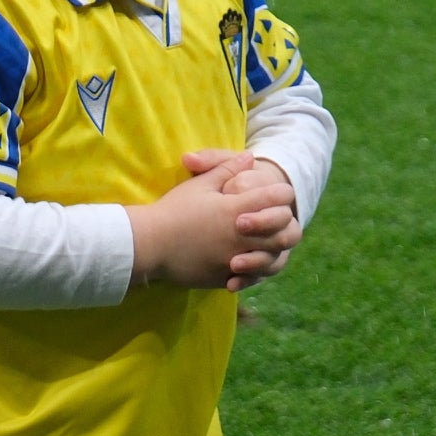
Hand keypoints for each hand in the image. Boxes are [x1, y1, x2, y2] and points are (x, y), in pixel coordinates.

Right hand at [128, 150, 293, 291]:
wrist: (150, 244)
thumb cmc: (174, 210)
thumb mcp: (200, 184)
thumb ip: (227, 169)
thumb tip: (250, 157)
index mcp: (236, 210)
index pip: (276, 198)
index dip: (283, 192)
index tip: (279, 191)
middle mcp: (241, 237)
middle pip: (283, 230)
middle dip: (285, 220)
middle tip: (278, 215)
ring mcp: (235, 260)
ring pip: (273, 257)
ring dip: (275, 246)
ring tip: (268, 238)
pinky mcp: (226, 278)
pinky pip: (254, 277)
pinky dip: (258, 268)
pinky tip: (251, 258)